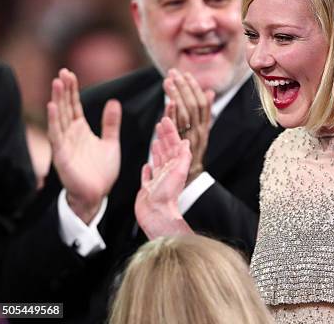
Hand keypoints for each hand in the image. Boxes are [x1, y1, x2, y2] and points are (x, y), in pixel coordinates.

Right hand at [47, 69, 120, 223]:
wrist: (97, 195)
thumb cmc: (102, 171)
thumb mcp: (111, 143)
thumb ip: (111, 124)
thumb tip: (114, 102)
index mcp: (81, 130)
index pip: (74, 105)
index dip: (72, 90)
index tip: (69, 73)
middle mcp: (70, 134)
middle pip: (65, 107)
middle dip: (63, 90)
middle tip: (63, 72)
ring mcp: (65, 144)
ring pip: (59, 117)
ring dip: (57, 100)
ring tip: (57, 82)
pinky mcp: (62, 155)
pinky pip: (57, 135)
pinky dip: (54, 120)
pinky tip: (53, 106)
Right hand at [135, 117, 192, 238]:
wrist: (157, 215)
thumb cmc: (167, 196)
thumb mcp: (179, 171)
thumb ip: (183, 156)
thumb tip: (186, 142)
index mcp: (174, 166)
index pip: (173, 144)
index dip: (170, 131)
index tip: (166, 119)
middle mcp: (167, 172)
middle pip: (166, 149)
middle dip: (164, 136)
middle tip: (161, 123)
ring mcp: (158, 180)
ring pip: (158, 161)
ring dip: (158, 149)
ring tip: (156, 140)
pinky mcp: (148, 189)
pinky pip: (148, 177)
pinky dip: (147, 170)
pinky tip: (147, 166)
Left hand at [163, 69, 214, 182]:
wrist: (191, 181)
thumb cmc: (191, 155)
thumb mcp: (200, 133)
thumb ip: (203, 113)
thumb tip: (209, 91)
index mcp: (204, 128)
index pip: (203, 103)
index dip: (194, 88)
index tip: (185, 74)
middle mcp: (200, 133)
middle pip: (194, 106)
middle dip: (183, 87)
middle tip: (173, 73)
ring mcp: (191, 140)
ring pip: (186, 114)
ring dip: (176, 96)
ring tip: (168, 82)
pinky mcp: (181, 148)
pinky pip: (178, 129)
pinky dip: (172, 115)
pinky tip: (167, 103)